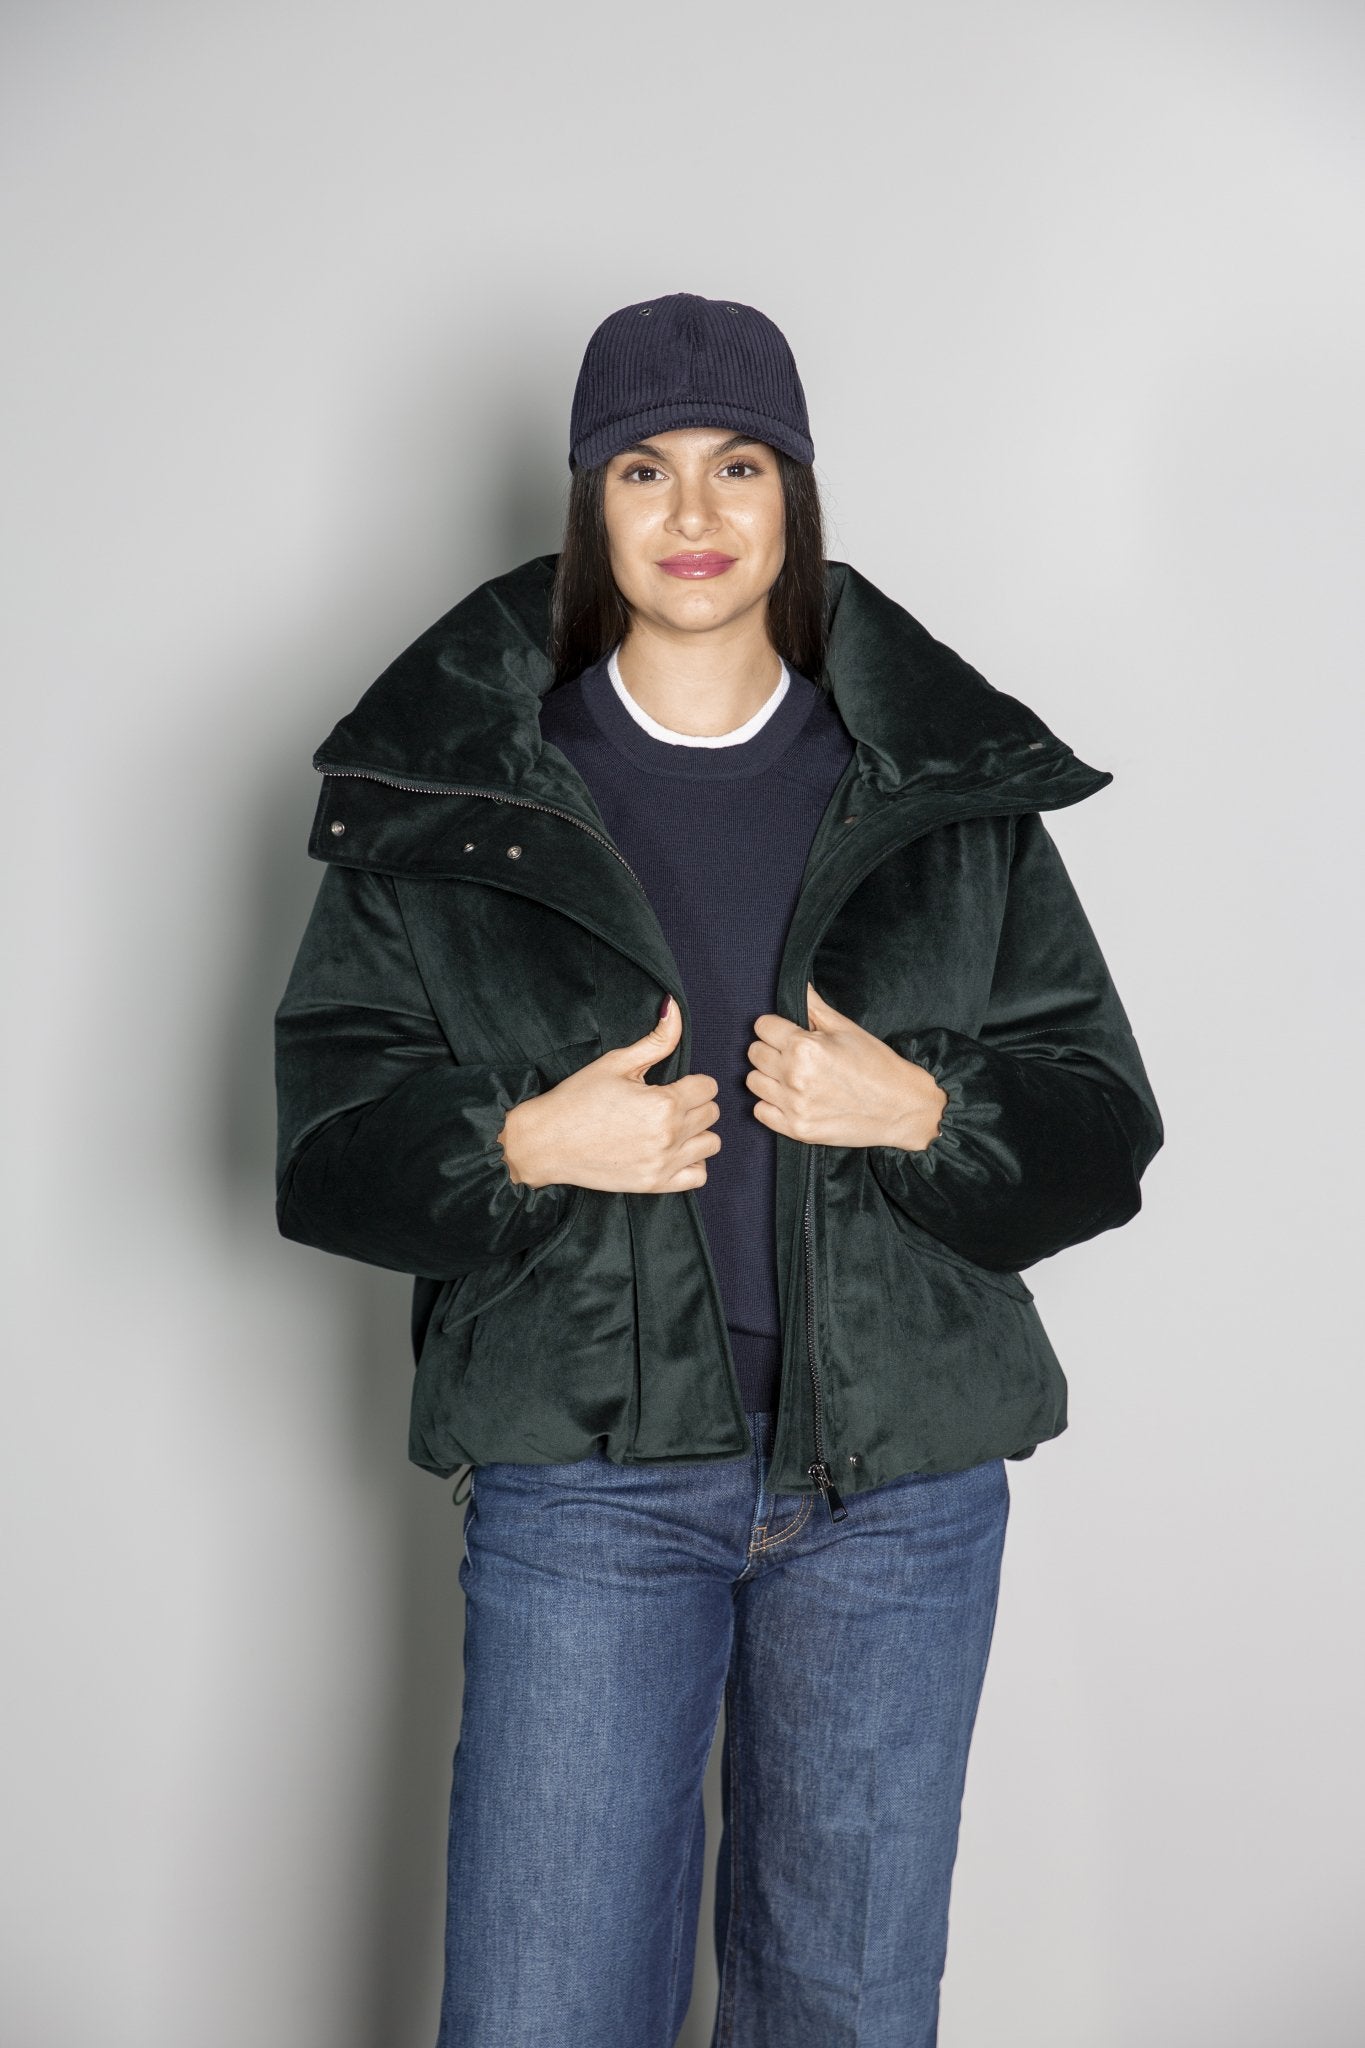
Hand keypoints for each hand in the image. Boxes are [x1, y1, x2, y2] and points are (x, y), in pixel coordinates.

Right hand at [498, 995, 721, 1193]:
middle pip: (711, 1113)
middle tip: (666, 1103)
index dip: (692, 1081)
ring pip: (711, 1144)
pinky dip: (692, 1163)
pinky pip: (698, 1176)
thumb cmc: (578, 1099)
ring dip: (697, 1133)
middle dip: (694, 1104)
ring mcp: (664, 1163)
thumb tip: (675, 1009)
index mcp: (663, 1102)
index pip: (708, 1087)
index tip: (673, 1085)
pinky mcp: (655, 1185)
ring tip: (671, 1127)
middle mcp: (669, 1135)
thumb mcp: (616, 1063)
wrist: (547, 1142)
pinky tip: (673, 1151)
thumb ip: (656, 1040)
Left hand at [745, 983, 948, 1151]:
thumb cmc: (876, 1065)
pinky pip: (759, 1111)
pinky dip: (771, 1104)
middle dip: (770, 1049)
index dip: (776, 1026)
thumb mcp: (846, 1028)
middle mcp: (794, 1076)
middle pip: (754, 1053)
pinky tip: (791, 1098)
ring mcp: (794, 1105)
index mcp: (804, 1046)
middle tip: (793, 1055)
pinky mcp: (796, 1129)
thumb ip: (814, 1007)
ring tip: (791, 1076)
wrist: (901, 1108)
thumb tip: (798, 985)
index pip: (762, 1026)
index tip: (789, 1032)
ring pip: (753, 1081)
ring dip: (768, 1076)